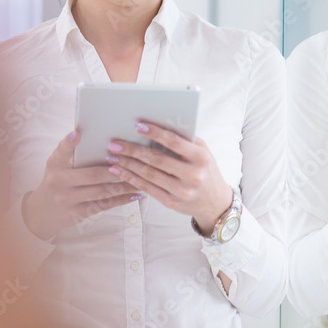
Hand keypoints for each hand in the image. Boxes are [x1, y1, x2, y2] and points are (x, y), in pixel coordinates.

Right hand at [23, 130, 142, 240]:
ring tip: (142, 179)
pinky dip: (122, 200)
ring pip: (102, 192)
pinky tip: (136, 195)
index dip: (69, 143)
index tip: (77, 134)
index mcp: (55, 165)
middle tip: (135, 164)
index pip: (61, 151)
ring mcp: (68, 200)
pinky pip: (104, 205)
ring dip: (124, 186)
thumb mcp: (57, 163)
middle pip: (92, 175)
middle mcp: (59, 182)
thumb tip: (86, 133)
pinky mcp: (78, 213)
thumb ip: (69, 150)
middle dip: (116, 170)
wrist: (43, 211)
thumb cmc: (57, 179)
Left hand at [105, 120, 233, 232]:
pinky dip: (131, 178)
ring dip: (128, 164)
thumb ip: (186, 140)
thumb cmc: (206, 171)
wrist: (214, 202)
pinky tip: (120, 171)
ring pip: (149, 174)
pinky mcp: (171, 202)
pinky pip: (147, 188)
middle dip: (133, 150)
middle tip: (115, 144)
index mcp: (201, 158)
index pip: (174, 142)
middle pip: (157, 159)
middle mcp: (192, 175)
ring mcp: (181, 190)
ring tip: (113, 156)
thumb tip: (159, 127)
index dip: (155, 133)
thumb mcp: (204, 153)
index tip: (138, 125)